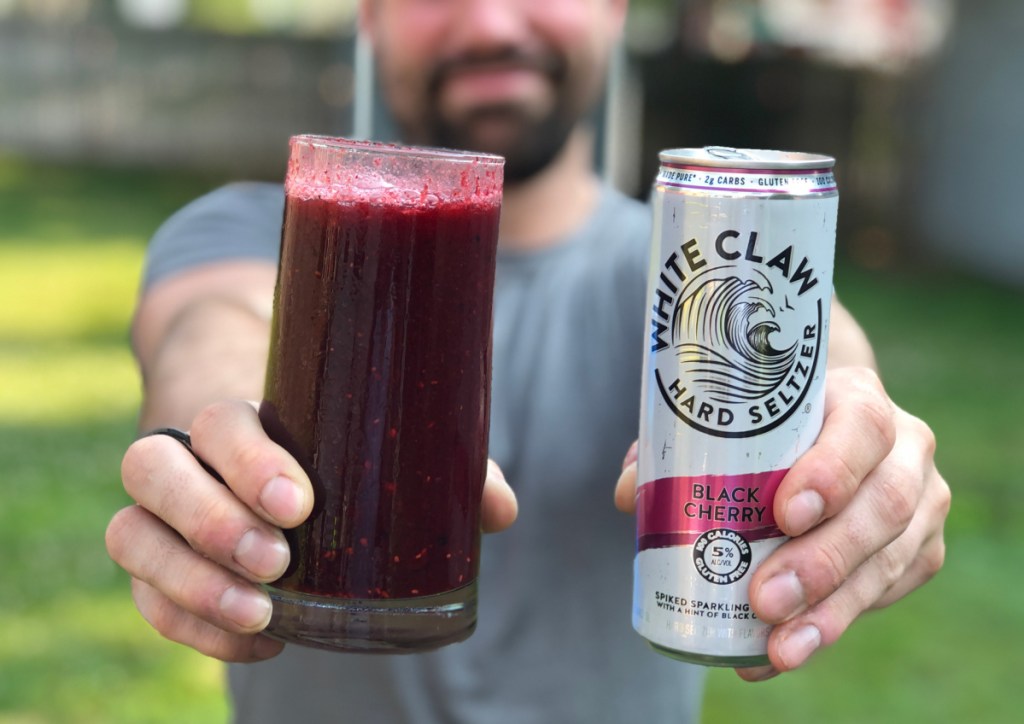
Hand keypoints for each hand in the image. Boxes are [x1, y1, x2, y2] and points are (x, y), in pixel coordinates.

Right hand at [106, 400, 517, 661]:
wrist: (248, 438)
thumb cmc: (323, 436)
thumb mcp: (373, 437)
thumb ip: (438, 468)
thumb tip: (497, 512)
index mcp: (235, 413)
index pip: (216, 422)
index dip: (248, 461)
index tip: (300, 503)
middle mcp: (184, 456)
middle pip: (151, 471)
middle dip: (210, 520)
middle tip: (279, 561)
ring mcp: (159, 511)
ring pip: (130, 535)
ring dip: (188, 581)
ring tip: (263, 612)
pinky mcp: (156, 563)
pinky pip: (145, 597)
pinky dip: (191, 626)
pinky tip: (259, 640)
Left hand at [615, 367, 949, 679]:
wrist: (825, 432)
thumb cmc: (766, 426)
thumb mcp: (727, 421)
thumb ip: (675, 448)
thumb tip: (630, 495)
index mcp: (858, 399)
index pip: (862, 427)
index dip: (832, 471)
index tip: (784, 513)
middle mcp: (905, 449)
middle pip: (882, 505)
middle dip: (822, 560)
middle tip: (765, 599)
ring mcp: (921, 502)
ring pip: (889, 559)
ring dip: (831, 610)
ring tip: (779, 647)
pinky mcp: (919, 550)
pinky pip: (886, 595)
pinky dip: (830, 626)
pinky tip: (782, 653)